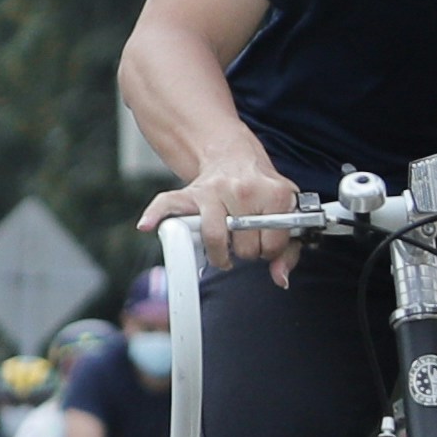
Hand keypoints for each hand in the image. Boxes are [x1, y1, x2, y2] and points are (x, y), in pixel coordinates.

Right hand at [161, 147, 307, 285]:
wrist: (234, 158)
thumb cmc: (261, 190)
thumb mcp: (285, 213)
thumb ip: (288, 249)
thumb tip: (280, 278)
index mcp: (275, 194)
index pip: (271, 246)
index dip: (268, 250)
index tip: (264, 242)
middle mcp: (244, 190)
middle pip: (244, 247)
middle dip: (244, 250)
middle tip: (244, 240)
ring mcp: (214, 191)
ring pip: (214, 238)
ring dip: (218, 253)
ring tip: (222, 249)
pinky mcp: (190, 192)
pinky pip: (167, 204)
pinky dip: (155, 216)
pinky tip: (148, 225)